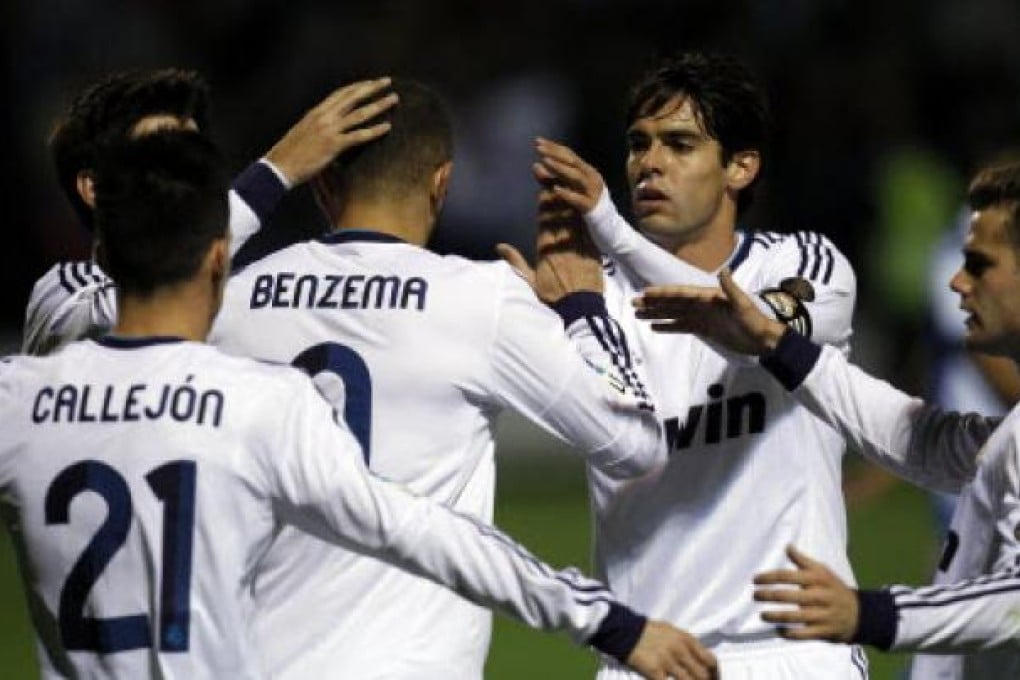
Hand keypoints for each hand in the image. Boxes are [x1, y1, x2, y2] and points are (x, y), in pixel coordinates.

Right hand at [265, 77, 397, 185]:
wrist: (279, 167)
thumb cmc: (289, 154)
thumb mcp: (302, 133)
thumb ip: (316, 127)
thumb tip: (327, 128)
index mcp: (315, 113)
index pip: (340, 93)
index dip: (357, 87)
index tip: (370, 82)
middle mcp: (323, 117)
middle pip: (352, 97)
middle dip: (371, 88)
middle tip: (387, 82)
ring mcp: (329, 130)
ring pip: (359, 113)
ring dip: (378, 105)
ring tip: (394, 99)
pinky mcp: (333, 145)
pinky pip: (358, 136)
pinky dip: (374, 130)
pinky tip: (387, 127)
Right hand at [497, 178, 602, 301]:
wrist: (581, 308)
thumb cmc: (554, 297)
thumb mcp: (530, 281)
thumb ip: (516, 261)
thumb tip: (500, 246)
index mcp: (545, 248)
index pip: (543, 216)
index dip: (543, 196)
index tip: (542, 180)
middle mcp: (561, 241)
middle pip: (558, 209)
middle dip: (554, 186)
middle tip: (552, 167)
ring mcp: (578, 243)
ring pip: (573, 212)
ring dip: (569, 192)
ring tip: (567, 174)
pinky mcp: (592, 247)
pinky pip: (587, 223)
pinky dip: (583, 208)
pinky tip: (583, 195)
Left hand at [533, 137, 605, 213]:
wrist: (606, 225)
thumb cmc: (583, 203)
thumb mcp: (565, 188)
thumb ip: (550, 178)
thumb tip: (535, 164)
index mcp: (585, 171)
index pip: (569, 155)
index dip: (553, 147)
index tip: (537, 141)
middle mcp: (591, 177)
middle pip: (572, 161)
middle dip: (555, 153)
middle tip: (538, 148)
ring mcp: (592, 191)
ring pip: (576, 177)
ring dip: (560, 168)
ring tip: (545, 161)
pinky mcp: (591, 207)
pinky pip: (579, 199)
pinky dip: (568, 193)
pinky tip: (556, 189)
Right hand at [626, 620, 717, 679]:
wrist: (627, 631)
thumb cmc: (651, 631)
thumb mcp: (673, 631)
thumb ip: (688, 644)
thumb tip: (701, 659)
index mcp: (687, 639)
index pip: (711, 661)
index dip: (715, 674)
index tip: (713, 679)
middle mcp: (680, 650)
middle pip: (703, 675)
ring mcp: (668, 661)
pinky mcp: (655, 671)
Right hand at [633, 269, 785, 354]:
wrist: (762, 340)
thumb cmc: (754, 321)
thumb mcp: (743, 305)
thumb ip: (731, 289)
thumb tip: (724, 270)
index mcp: (708, 296)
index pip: (681, 293)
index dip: (664, 292)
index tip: (646, 292)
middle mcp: (701, 305)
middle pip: (673, 302)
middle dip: (653, 302)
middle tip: (634, 303)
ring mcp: (701, 317)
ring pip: (673, 314)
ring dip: (656, 313)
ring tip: (638, 314)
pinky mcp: (702, 329)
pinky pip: (681, 327)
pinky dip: (667, 326)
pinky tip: (653, 327)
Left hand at [753, 545, 859, 642]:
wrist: (859, 614)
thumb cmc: (833, 588)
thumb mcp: (822, 571)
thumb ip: (803, 560)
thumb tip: (787, 546)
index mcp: (818, 578)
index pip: (789, 576)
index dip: (769, 577)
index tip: (755, 579)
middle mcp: (821, 596)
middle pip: (790, 596)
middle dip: (769, 596)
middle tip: (754, 596)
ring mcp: (823, 615)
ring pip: (795, 616)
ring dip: (775, 616)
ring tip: (762, 615)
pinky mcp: (825, 631)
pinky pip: (804, 634)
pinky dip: (790, 633)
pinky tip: (778, 630)